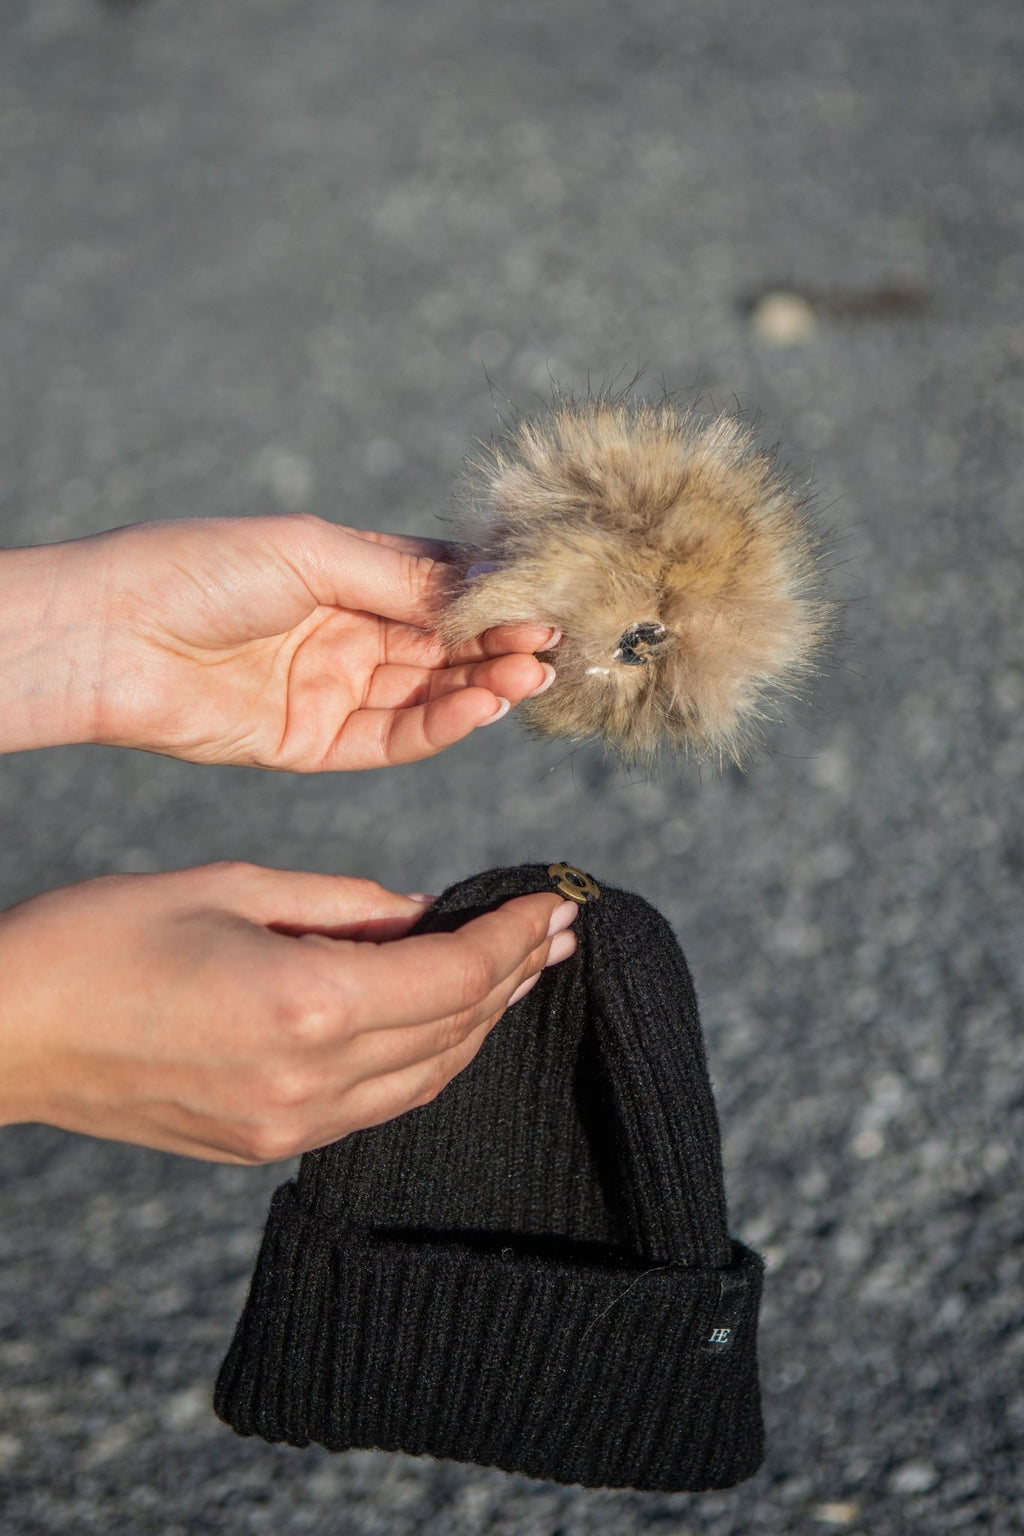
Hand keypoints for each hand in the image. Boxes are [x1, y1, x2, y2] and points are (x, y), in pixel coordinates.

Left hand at [0, 515, 556, 765]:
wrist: (109, 638)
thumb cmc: (199, 570)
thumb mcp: (312, 553)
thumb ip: (402, 577)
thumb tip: (487, 592)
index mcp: (348, 572)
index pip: (443, 587)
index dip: (496, 598)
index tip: (548, 601)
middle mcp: (348, 630)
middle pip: (445, 645)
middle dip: (501, 646)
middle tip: (551, 648)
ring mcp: (333, 688)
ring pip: (428, 693)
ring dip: (482, 687)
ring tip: (528, 678)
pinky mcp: (314, 743)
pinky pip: (393, 739)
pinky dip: (441, 726)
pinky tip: (479, 706)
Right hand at [0, 863, 577, 1161]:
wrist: (6, 1034)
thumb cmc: (102, 939)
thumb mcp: (230, 887)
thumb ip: (341, 903)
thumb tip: (420, 915)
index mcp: (305, 1004)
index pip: (454, 978)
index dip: (513, 940)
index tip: (553, 906)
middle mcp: (310, 1081)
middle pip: (453, 1031)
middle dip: (513, 976)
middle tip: (555, 933)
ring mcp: (288, 1127)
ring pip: (426, 1080)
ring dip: (479, 1024)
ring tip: (518, 972)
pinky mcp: (264, 1146)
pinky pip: (376, 1107)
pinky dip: (424, 1061)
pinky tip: (440, 1022)